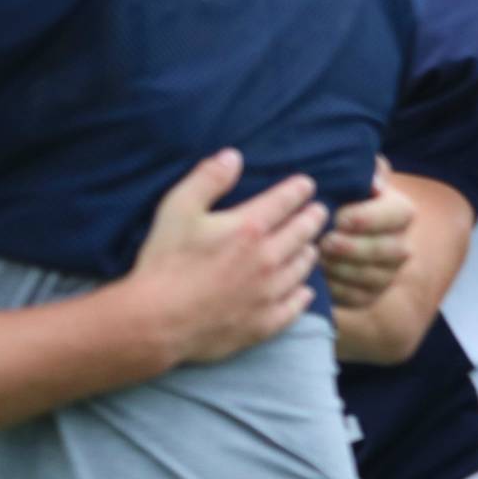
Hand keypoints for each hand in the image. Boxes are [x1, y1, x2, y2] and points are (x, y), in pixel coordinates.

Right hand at [120, 150, 326, 365]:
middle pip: (303, 233)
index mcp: (249, 228)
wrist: (159, 320)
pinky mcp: (266, 321)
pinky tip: (304, 290)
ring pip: (304, 267)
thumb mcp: (177, 209)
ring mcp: (270, 293)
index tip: (307, 185)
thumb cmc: (164, 261)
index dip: (298, 190)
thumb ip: (207, 179)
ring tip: (309, 247)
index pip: (285, 201)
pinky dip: (304, 294)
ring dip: (309, 252)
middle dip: (313, 218)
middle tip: (318, 212)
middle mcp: (269, 259)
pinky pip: (297, 305)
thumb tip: (233, 156)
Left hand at [320, 157, 414, 309]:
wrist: (316, 225)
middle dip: (355, 247)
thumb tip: (375, 180)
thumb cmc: (331, 193)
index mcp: (398, 210)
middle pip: (390, 250)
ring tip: (316, 258)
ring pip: (375, 277)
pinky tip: (317, 277)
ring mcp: (386, 273)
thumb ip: (363, 169)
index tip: (339, 217)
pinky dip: (337, 289)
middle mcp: (399, 244)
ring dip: (343, 268)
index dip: (369, 217)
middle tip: (325, 241)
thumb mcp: (345, 174)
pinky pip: (359, 297)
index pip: (399, 214)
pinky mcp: (368, 295)